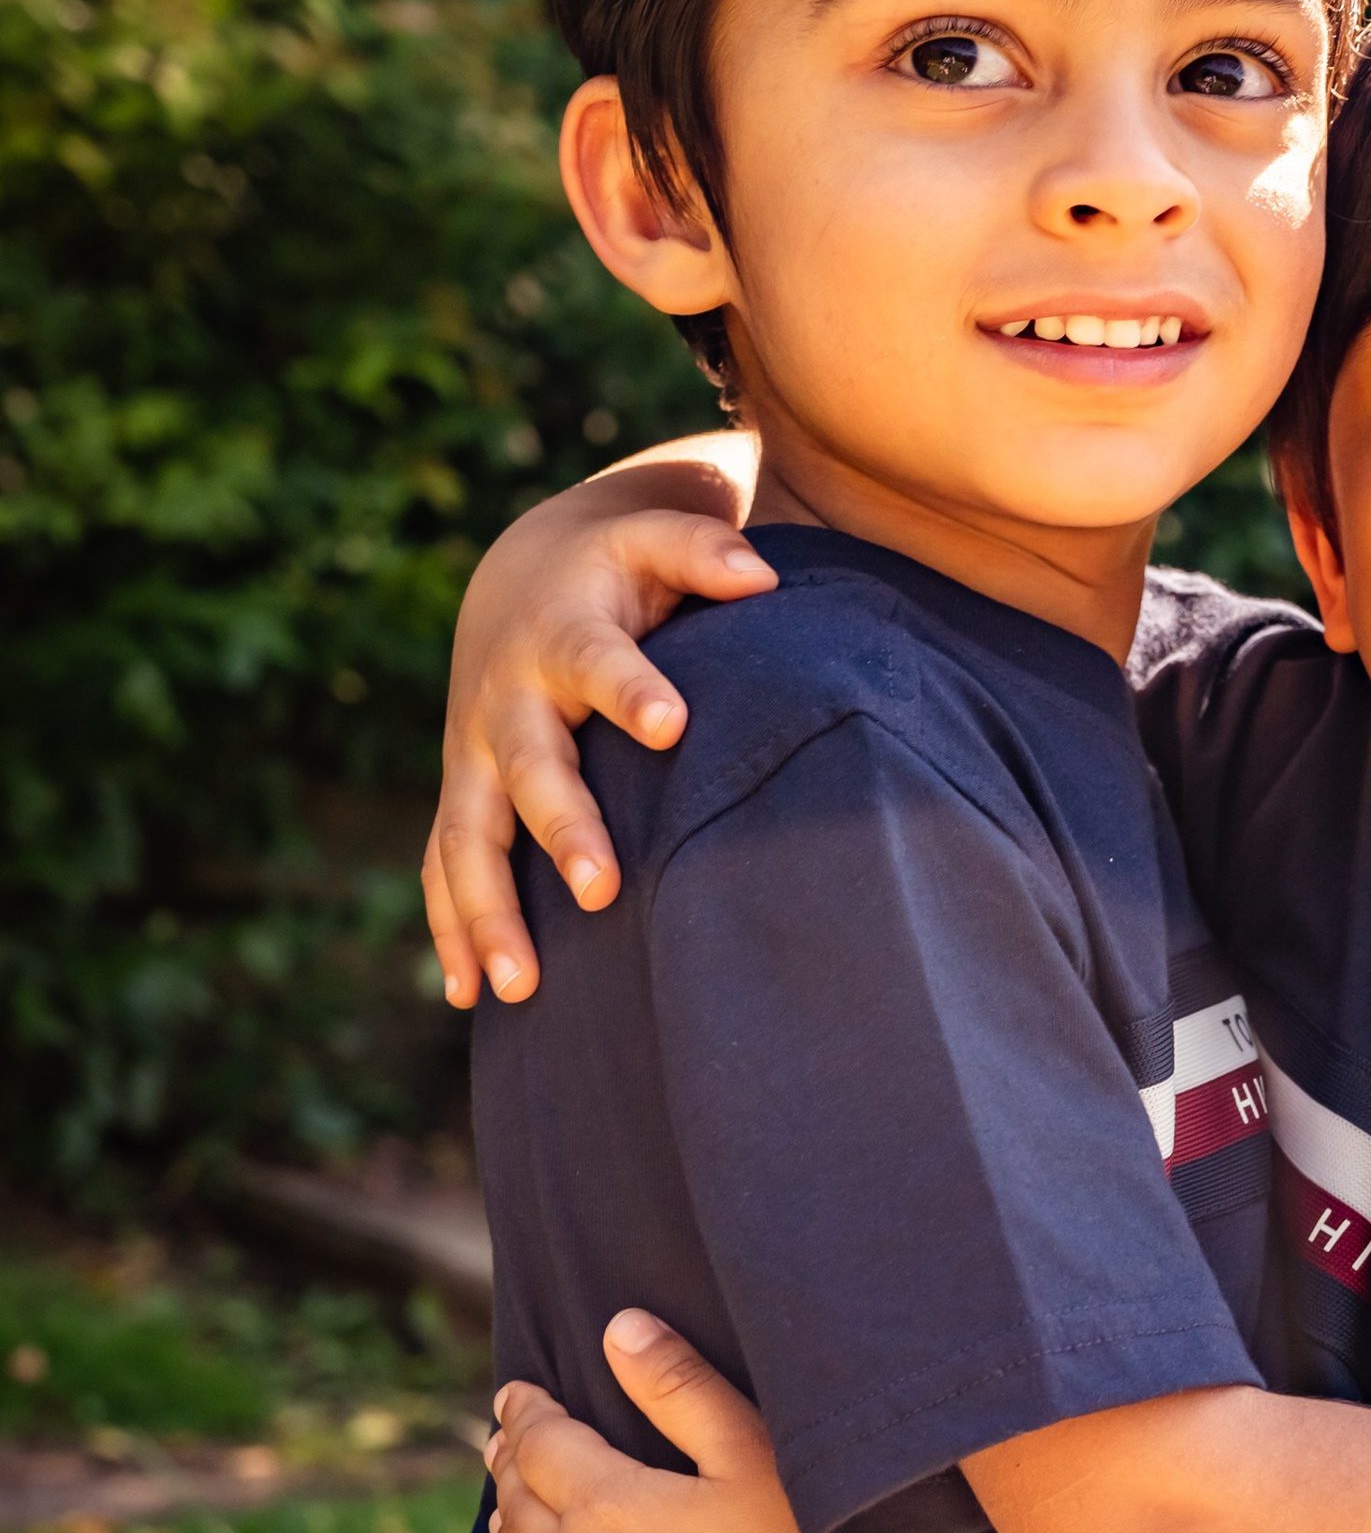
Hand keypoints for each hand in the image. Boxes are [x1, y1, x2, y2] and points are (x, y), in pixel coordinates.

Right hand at [426, 438, 769, 1008]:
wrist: (521, 587)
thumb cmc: (614, 573)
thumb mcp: (655, 536)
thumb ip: (705, 550)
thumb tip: (762, 574)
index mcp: (564, 635)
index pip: (598, 659)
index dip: (633, 690)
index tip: (674, 724)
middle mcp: (508, 701)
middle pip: (530, 768)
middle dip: (563, 828)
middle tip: (603, 889)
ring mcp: (475, 757)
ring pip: (468, 838)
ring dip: (488, 911)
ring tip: (519, 985)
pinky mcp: (465, 797)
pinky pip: (445, 868)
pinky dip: (451, 929)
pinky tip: (470, 995)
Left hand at [488, 1309, 856, 1532]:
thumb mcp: (750, 1451)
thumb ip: (679, 1386)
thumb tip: (616, 1328)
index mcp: (607, 1508)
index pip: (539, 1445)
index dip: (525, 1413)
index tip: (516, 1398)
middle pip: (516, 1513)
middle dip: (513, 1473)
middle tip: (511, 1452)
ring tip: (519, 1528)